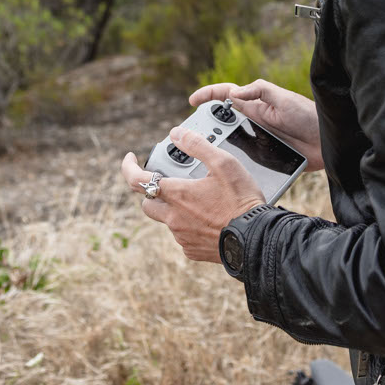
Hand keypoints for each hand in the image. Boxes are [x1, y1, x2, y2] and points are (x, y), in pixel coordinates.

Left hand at [119, 127, 265, 263]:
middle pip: (148, 203)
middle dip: (152, 191)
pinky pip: (182, 236)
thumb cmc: (241, 201)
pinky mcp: (193, 251)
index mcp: (177, 194)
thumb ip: (197, 145)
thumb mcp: (223, 163)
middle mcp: (174, 218)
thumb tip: (176, 133)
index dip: (128, 167)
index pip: (137, 180)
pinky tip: (208, 219)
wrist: (256, 238)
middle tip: (169, 183)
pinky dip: (189, 225)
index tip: (131, 159)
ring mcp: (182, 236)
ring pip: (167, 220)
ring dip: (175, 209)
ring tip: (200, 200)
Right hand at [189, 78, 323, 172]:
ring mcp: (259, 141)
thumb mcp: (283, 99)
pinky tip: (225, 172)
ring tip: (203, 156)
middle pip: (222, 122)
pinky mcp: (266, 158)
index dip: (208, 95)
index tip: (192, 101)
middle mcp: (254, 122)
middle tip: (192, 136)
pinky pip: (245, 161)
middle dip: (206, 127)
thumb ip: (259, 92)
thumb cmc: (308, 115)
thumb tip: (233, 94)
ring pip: (230, 143)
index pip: (226, 96)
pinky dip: (234, 165)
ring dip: (217, 147)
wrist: (329, 142)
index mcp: (255, 105)